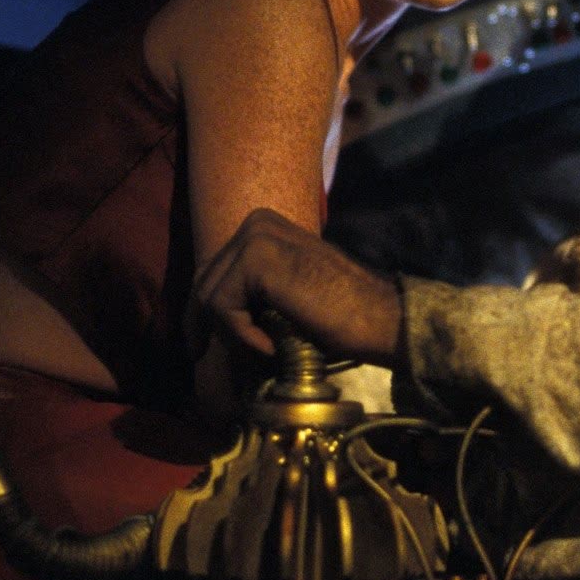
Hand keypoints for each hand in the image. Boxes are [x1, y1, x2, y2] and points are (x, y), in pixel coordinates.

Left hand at [192, 208, 405, 366]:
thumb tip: (205, 319)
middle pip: (205, 281)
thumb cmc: (341, 316)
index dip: (203, 312)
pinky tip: (269, 347)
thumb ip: (252, 292)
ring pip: (209, 297)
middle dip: (204, 324)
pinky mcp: (257, 259)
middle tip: (205, 357)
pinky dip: (240, 336)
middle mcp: (257, 222)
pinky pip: (222, 306)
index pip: (214, 271)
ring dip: (230, 335)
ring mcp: (256, 236)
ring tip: (263, 352)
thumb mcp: (284, 296)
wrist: (379, 319)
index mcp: (264, 226)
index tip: (200, 346)